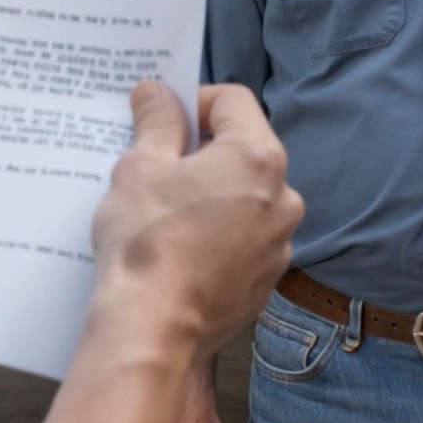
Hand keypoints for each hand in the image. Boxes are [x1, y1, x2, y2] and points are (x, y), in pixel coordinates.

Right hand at [90, 81, 301, 360]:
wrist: (153, 328)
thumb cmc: (145, 240)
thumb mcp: (139, 167)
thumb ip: (157, 122)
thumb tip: (157, 93)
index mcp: (257, 158)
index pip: (233, 101)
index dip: (193, 100)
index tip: (161, 117)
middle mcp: (283, 197)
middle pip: (243, 150)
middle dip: (201, 150)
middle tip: (156, 165)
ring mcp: (279, 243)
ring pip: (244, 198)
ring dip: (211, 194)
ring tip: (164, 212)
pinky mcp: (266, 281)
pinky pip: (243, 239)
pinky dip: (217, 234)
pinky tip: (179, 249)